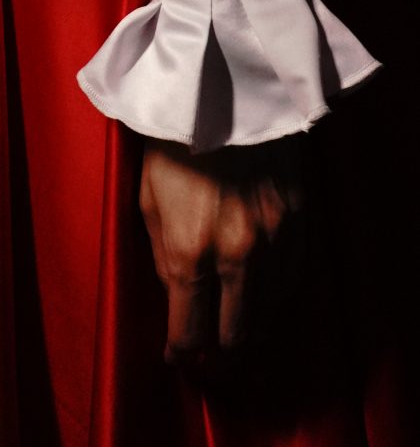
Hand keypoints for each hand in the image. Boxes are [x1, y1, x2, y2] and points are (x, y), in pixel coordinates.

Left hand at [139, 135, 306, 361]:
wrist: (225, 87)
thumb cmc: (173, 138)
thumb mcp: (147, 196)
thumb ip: (162, 255)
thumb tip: (176, 297)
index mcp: (191, 247)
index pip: (189, 327)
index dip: (180, 352)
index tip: (176, 358)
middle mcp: (237, 253)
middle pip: (236, 335)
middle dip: (220, 356)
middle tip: (209, 359)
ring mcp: (274, 240)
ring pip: (270, 315)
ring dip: (252, 334)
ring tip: (237, 338)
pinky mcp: (299, 222)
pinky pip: (294, 283)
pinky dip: (278, 302)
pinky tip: (265, 304)